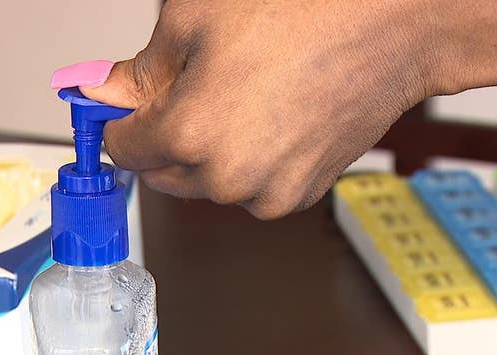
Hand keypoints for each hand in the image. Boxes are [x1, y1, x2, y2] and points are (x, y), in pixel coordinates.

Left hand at [54, 0, 440, 218]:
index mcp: (189, 135)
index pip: (121, 148)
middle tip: (192, 83)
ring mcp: (267, 192)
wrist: (395, 23)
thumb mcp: (194, 19)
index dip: (119, 118)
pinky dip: (248, 159)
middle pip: (162, 170)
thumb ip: (139, 69)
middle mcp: (227, 178)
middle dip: (164, 133)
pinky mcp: (301, 194)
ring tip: (244, 92)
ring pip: (208, 181)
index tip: (126, 101)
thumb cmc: (307, 10)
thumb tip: (101, 91)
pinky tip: (271, 114)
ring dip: (208, 149)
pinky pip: (250, 185)